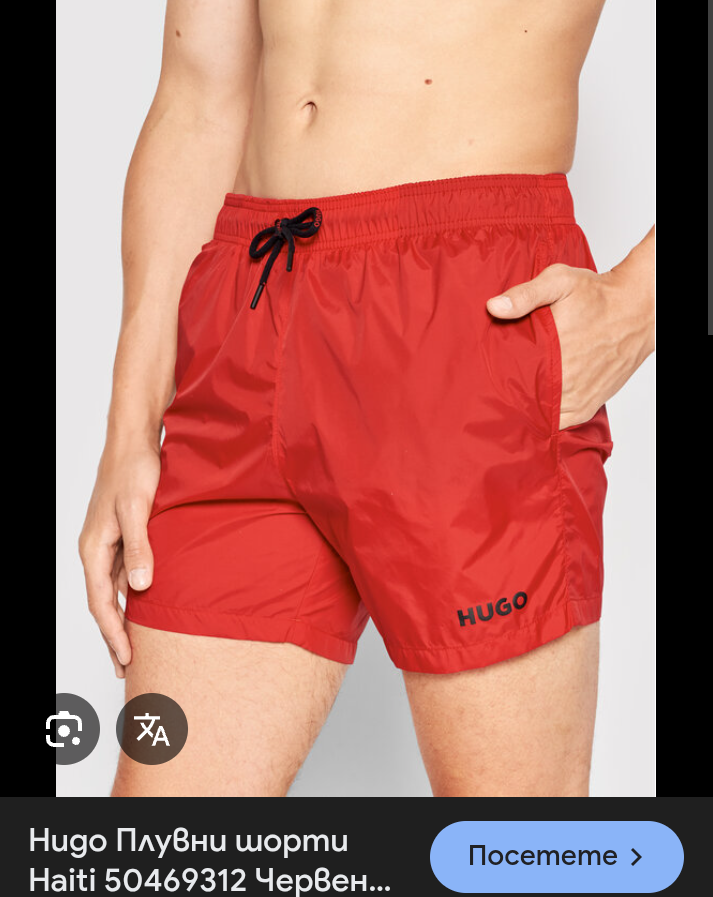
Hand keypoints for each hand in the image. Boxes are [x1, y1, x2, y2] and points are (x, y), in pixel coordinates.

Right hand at [78, 445, 160, 676]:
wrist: (134, 441)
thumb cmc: (133, 470)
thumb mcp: (137, 509)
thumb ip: (139, 548)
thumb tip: (141, 587)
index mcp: (93, 548)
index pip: (100, 602)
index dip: (113, 633)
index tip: (125, 660)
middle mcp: (97, 550)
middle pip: (103, 603)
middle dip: (113, 637)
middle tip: (126, 670)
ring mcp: (109, 544)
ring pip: (114, 591)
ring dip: (123, 619)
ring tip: (134, 648)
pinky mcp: (122, 536)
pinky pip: (124, 576)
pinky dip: (132, 597)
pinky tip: (144, 608)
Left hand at [486, 262, 654, 429]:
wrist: (639, 308)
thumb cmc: (599, 294)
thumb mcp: (560, 281)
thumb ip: (525, 295)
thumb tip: (493, 307)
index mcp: (555, 353)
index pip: (513, 381)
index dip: (497, 383)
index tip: (485, 381)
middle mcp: (568, 380)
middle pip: (527, 401)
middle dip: (510, 397)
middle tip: (495, 391)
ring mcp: (581, 396)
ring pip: (545, 415)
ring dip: (530, 410)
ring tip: (514, 400)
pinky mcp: (591, 403)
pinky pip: (564, 421)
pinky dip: (550, 418)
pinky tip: (537, 408)